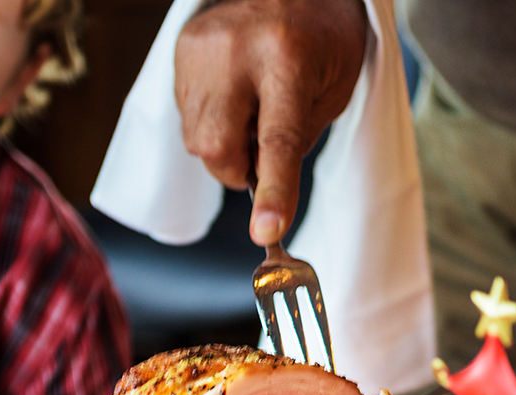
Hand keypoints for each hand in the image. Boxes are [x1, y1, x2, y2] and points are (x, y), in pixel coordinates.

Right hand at [174, 0, 367, 244]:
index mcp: (287, 59)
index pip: (276, 141)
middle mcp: (236, 50)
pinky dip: (212, 123)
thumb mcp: (332, 94)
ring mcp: (202, 47)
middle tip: (261, 155)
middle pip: (216, 147)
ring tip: (252, 112)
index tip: (266, 232)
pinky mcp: (182, 47)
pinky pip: (187, 116)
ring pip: (196, 139)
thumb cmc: (324, 41)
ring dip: (225, 147)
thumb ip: (296, 143)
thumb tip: (261, 190)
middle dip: (236, 170)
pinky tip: (234, 97)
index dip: (272, 191)